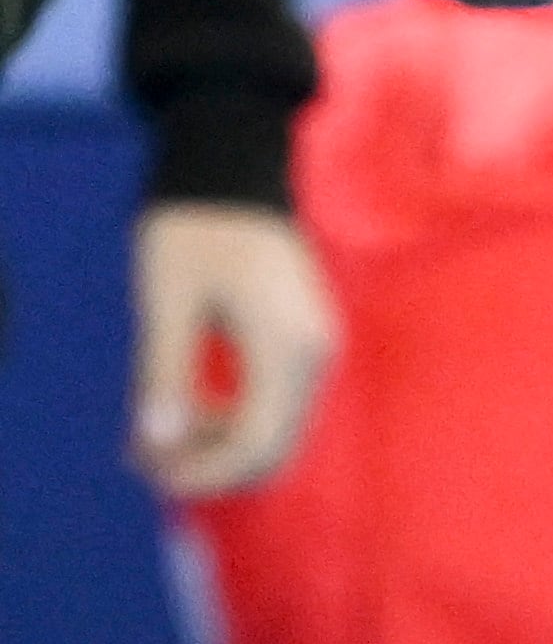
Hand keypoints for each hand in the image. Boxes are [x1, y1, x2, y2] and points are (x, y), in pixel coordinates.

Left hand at [133, 203, 336, 498]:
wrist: (236, 172)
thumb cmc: (196, 229)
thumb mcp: (167, 299)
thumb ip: (165, 371)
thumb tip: (159, 441)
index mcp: (286, 345)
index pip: (256, 442)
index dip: (202, 471)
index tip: (146, 465)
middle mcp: (316, 355)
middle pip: (274, 446)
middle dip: (208, 465)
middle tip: (144, 454)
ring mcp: (317, 348)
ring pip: (276, 430)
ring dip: (216, 444)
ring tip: (154, 430)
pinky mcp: (307, 341)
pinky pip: (276, 403)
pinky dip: (231, 419)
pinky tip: (186, 406)